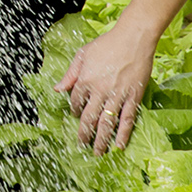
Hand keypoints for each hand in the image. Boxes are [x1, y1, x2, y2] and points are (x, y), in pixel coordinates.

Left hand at [58, 23, 158, 153]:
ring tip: (98, 153)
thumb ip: (70, 73)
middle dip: (84, 134)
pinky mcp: (133, 97)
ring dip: (101, 140)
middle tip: (82, 145)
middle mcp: (99, 90)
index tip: (76, 116)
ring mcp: (117, 95)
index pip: (75, 102)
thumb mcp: (83, 53)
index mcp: (85, 79)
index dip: (74, 111)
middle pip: (89, 118)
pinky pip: (127, 119)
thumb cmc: (108, 43)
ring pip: (107, 123)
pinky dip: (123, 134)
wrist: (133, 37)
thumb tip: (58, 89)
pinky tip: (120, 146)